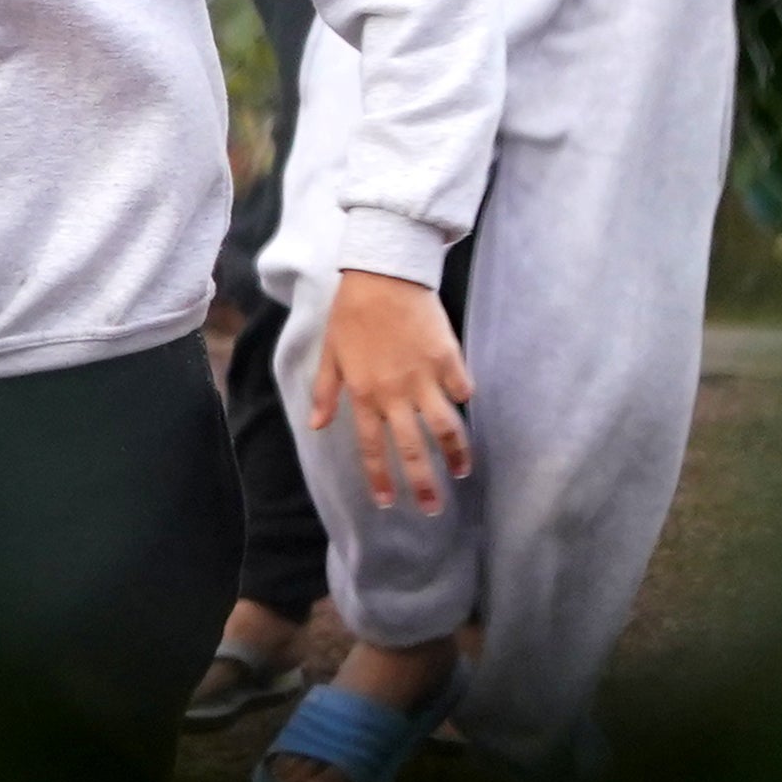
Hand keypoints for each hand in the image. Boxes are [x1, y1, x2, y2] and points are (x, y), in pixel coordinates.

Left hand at [310, 270, 473, 514]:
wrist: (384, 273)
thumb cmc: (351, 312)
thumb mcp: (330, 352)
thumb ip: (324, 392)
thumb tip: (316, 426)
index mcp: (364, 395)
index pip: (372, 448)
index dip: (380, 478)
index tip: (387, 504)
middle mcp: (395, 393)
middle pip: (412, 450)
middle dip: (423, 485)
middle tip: (432, 509)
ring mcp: (424, 377)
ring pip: (445, 428)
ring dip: (455, 454)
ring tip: (461, 472)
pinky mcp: (448, 359)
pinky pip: (461, 388)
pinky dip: (463, 398)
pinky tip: (465, 405)